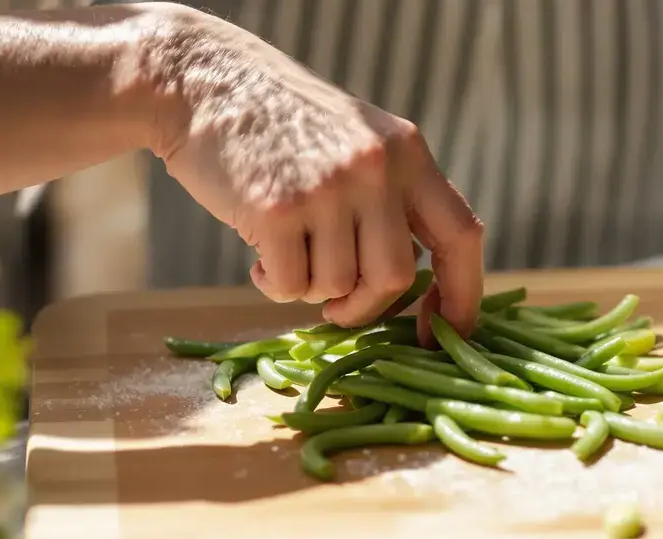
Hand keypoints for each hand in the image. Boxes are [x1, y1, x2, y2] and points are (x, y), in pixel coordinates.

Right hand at [147, 5, 483, 335]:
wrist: (200, 80)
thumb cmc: (280, 123)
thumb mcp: (358, 139)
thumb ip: (394, 198)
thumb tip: (414, 284)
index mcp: (408, 152)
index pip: (460, 235)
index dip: (462, 296)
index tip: (441, 333)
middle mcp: (376, 168)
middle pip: (395, 277)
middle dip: (365, 306)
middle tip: (336, 306)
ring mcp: (328, 187)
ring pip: (338, 286)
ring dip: (311, 289)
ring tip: (286, 251)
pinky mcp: (277, 208)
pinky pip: (290, 286)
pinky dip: (274, 284)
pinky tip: (258, 255)